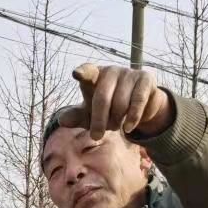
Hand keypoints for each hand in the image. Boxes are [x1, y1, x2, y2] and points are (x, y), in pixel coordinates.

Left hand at [58, 63, 173, 140]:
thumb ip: (76, 116)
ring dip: (116, 121)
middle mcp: (111, 71)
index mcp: (94, 75)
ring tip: (116, 126)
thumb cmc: (108, 108)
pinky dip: (132, 118)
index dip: (82, 73)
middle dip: (98, 121)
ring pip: (120, 104)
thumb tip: (62, 120)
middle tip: (96, 137)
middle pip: (101, 98)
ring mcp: (129, 73)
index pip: (87, 71)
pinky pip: (137, 102)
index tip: (76, 74)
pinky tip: (128, 128)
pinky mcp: (145, 79)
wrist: (140, 106)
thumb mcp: (90, 115)